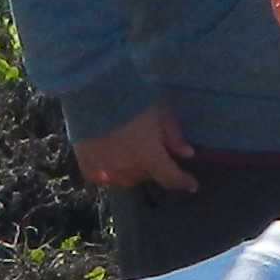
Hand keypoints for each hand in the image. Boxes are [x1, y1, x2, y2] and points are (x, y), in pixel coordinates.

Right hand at [73, 99, 202, 194]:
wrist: (94, 95)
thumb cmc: (133, 102)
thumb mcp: (161, 116)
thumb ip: (174, 138)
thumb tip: (187, 154)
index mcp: (150, 158)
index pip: (171, 177)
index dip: (183, 182)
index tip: (192, 185)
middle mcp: (129, 170)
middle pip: (148, 176)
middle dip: (155, 168)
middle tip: (156, 154)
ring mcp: (107, 169)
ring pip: (127, 179)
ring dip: (135, 171)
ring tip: (134, 158)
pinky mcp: (87, 163)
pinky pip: (100, 177)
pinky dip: (107, 175)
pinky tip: (110, 168)